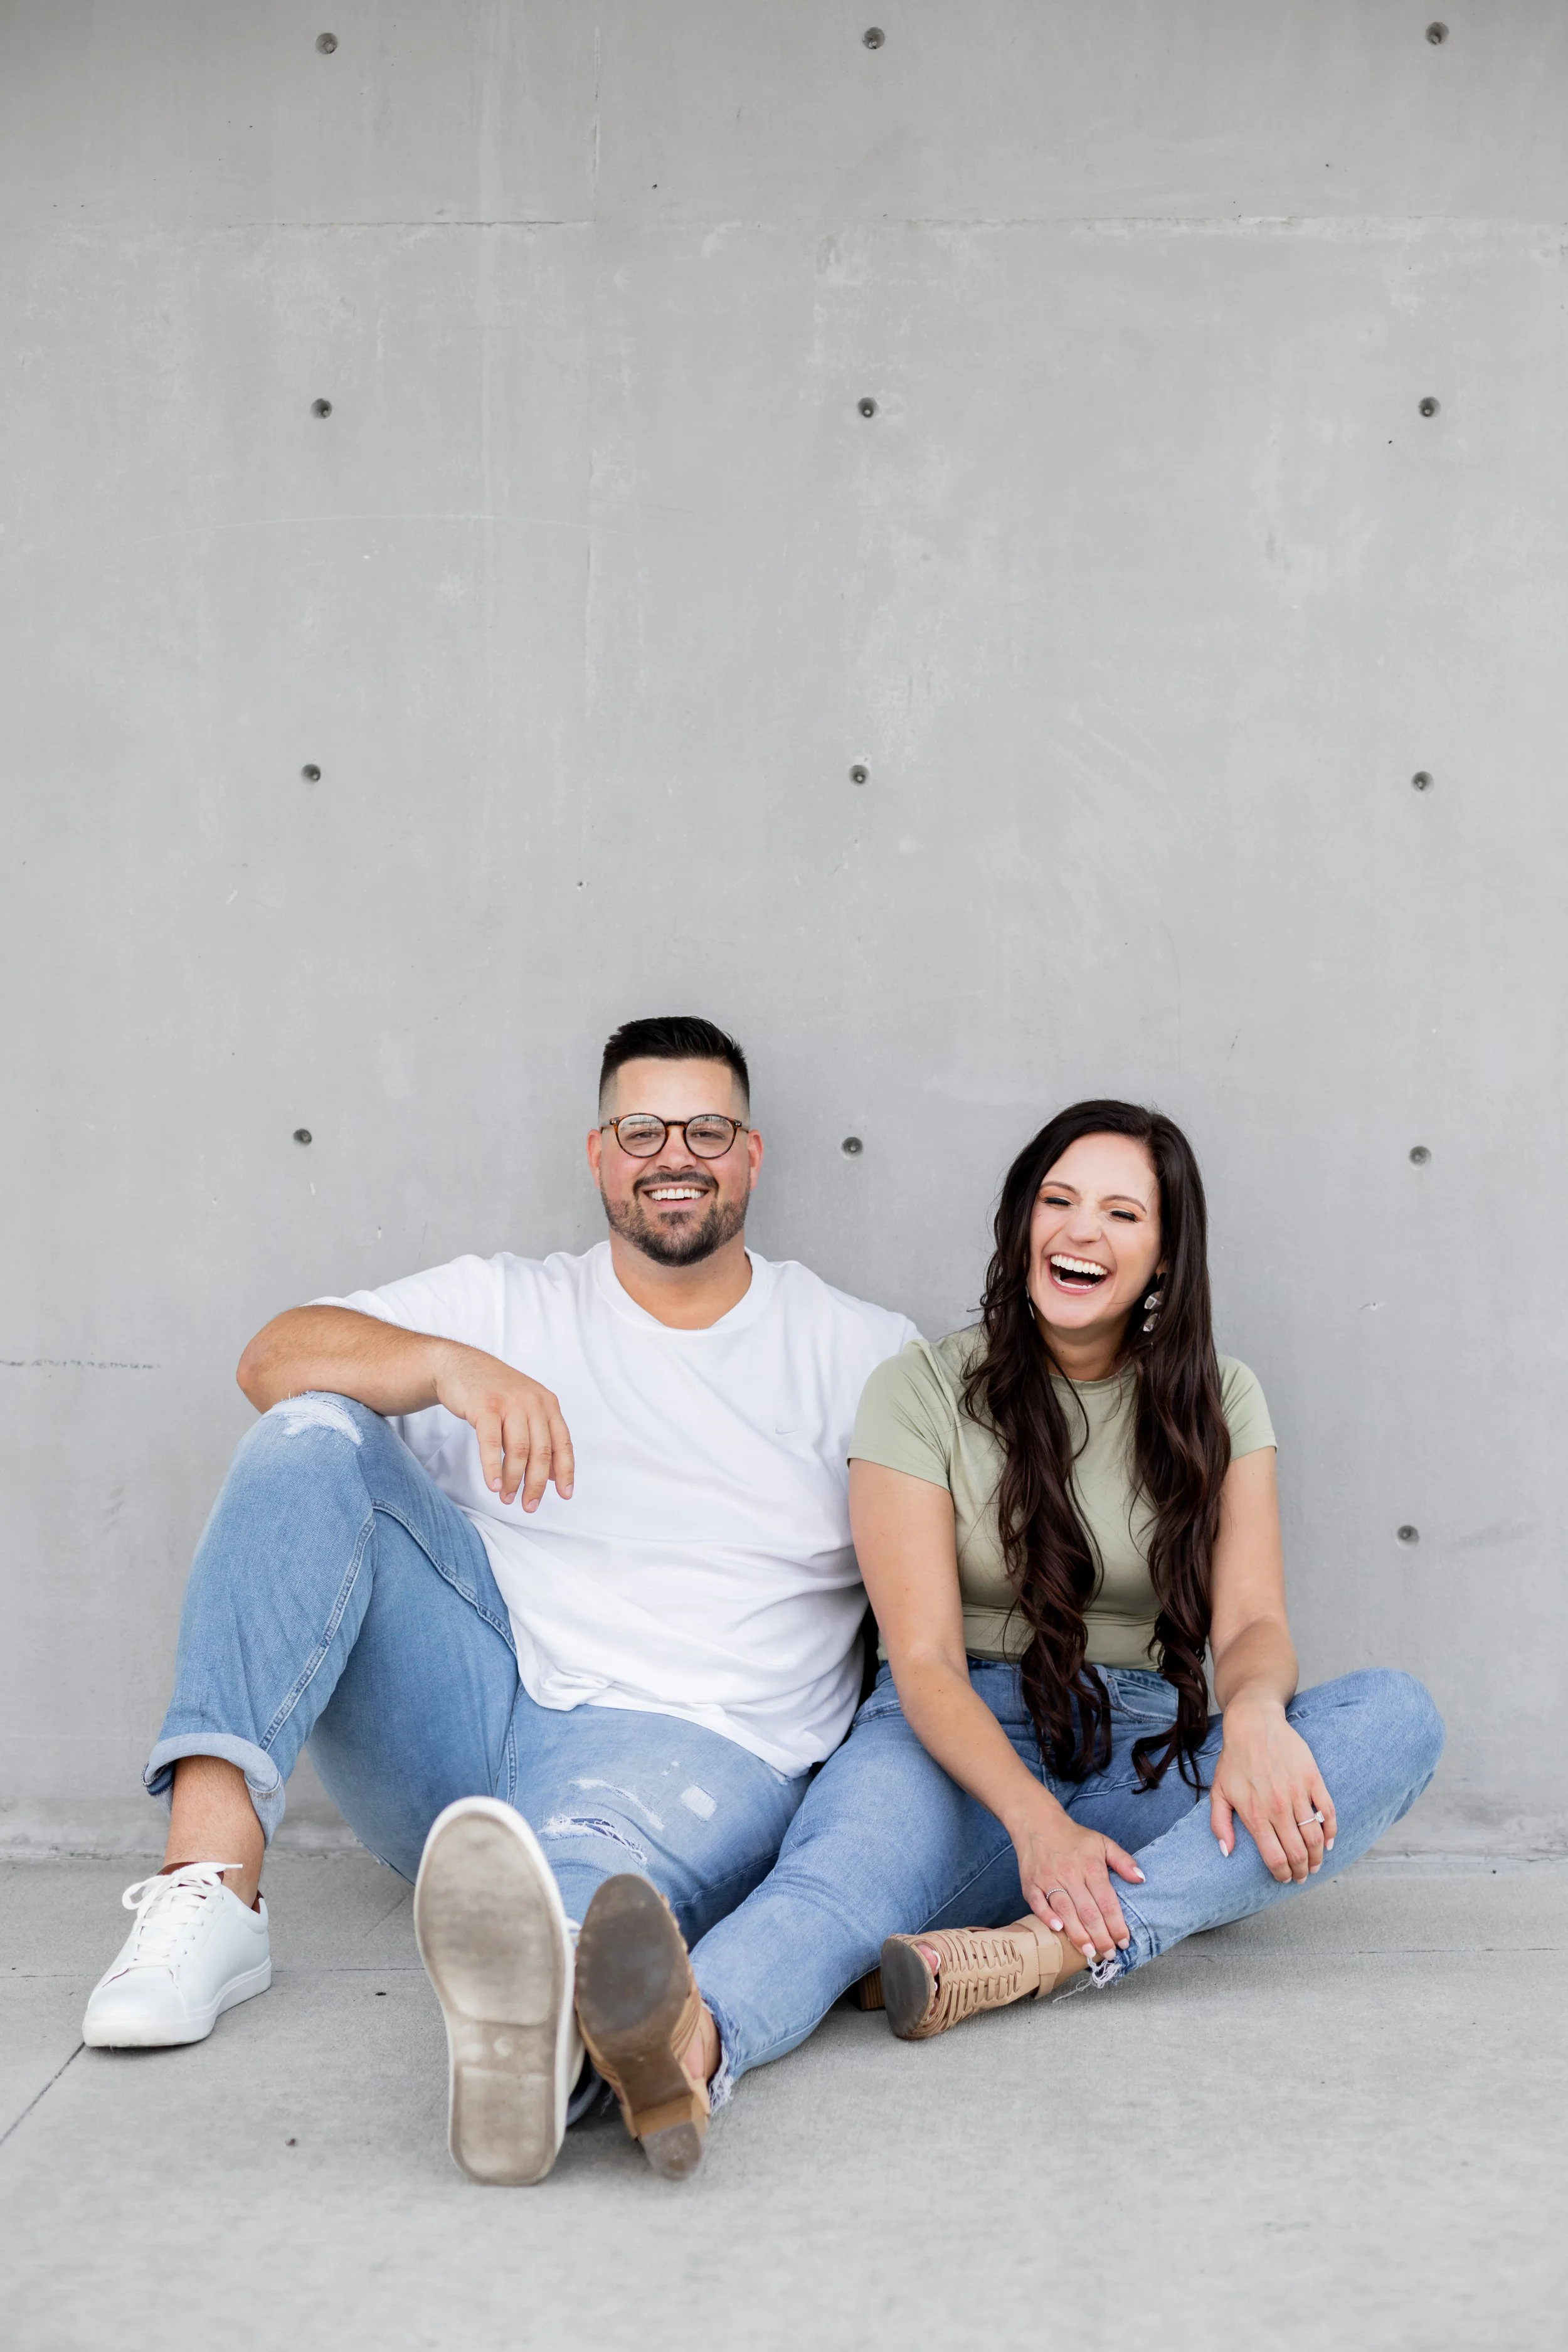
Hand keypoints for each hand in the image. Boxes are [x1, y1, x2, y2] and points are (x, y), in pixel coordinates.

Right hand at [433, 1344, 574, 1511]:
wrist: (460, 1365)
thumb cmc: (494, 1392)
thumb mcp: (525, 1408)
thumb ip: (540, 1436)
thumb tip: (552, 1475)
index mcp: (547, 1404)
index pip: (563, 1443)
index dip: (565, 1472)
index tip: (564, 1495)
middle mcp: (533, 1402)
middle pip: (542, 1452)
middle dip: (536, 1484)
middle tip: (529, 1506)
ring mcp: (510, 1403)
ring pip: (519, 1451)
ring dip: (513, 1480)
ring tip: (507, 1498)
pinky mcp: (485, 1407)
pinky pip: (492, 1443)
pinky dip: (493, 1467)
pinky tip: (493, 1484)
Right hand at [1013, 1805, 1144, 1961]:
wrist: (1037, 1824)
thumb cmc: (1074, 1838)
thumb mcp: (1103, 1843)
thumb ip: (1123, 1861)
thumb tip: (1141, 1879)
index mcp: (1091, 1867)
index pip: (1107, 1902)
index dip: (1117, 1924)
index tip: (1124, 1942)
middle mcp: (1070, 1875)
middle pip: (1088, 1912)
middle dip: (1101, 1937)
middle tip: (1109, 1954)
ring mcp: (1049, 1880)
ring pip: (1065, 1911)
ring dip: (1078, 1934)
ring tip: (1090, 1952)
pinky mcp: (1031, 1884)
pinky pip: (1038, 1904)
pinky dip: (1047, 1917)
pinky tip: (1058, 1930)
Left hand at [1209, 1695, 1336, 1881]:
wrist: (1254, 1725)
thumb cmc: (1234, 1760)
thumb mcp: (1218, 1791)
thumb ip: (1219, 1824)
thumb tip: (1226, 1852)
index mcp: (1255, 1815)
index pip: (1275, 1858)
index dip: (1282, 1874)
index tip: (1284, 1879)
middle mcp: (1278, 1808)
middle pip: (1298, 1853)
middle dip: (1301, 1871)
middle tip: (1302, 1876)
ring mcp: (1297, 1794)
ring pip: (1314, 1838)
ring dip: (1317, 1857)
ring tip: (1315, 1864)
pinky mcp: (1313, 1780)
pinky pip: (1328, 1813)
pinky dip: (1331, 1832)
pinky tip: (1328, 1842)